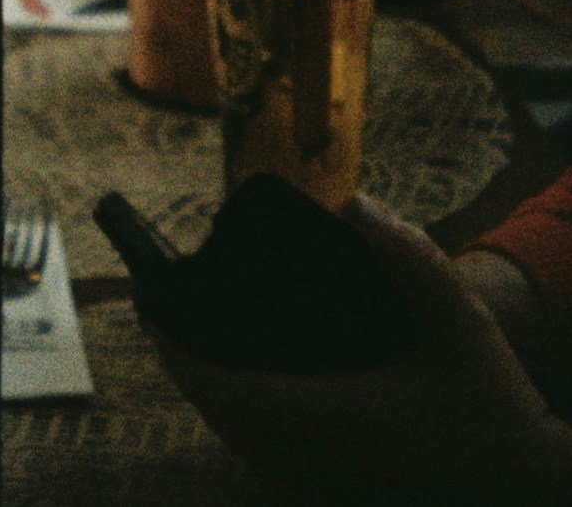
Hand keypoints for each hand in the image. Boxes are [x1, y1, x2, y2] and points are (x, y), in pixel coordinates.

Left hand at [152, 197, 571, 505]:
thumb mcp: (463, 319)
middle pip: (223, 417)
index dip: (177, 350)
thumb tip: (352, 204)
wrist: (529, 486)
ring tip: (208, 331)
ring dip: (219, 392)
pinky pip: (270, 458)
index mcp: (331, 420)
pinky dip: (249, 418)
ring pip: (244, 442)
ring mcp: (323, 490)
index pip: (222, 391)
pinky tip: (256, 379)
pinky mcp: (337, 497)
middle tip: (175, 306)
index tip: (152, 305)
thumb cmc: (495, 405)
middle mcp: (315, 465)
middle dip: (191, 361)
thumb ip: (410, 256)